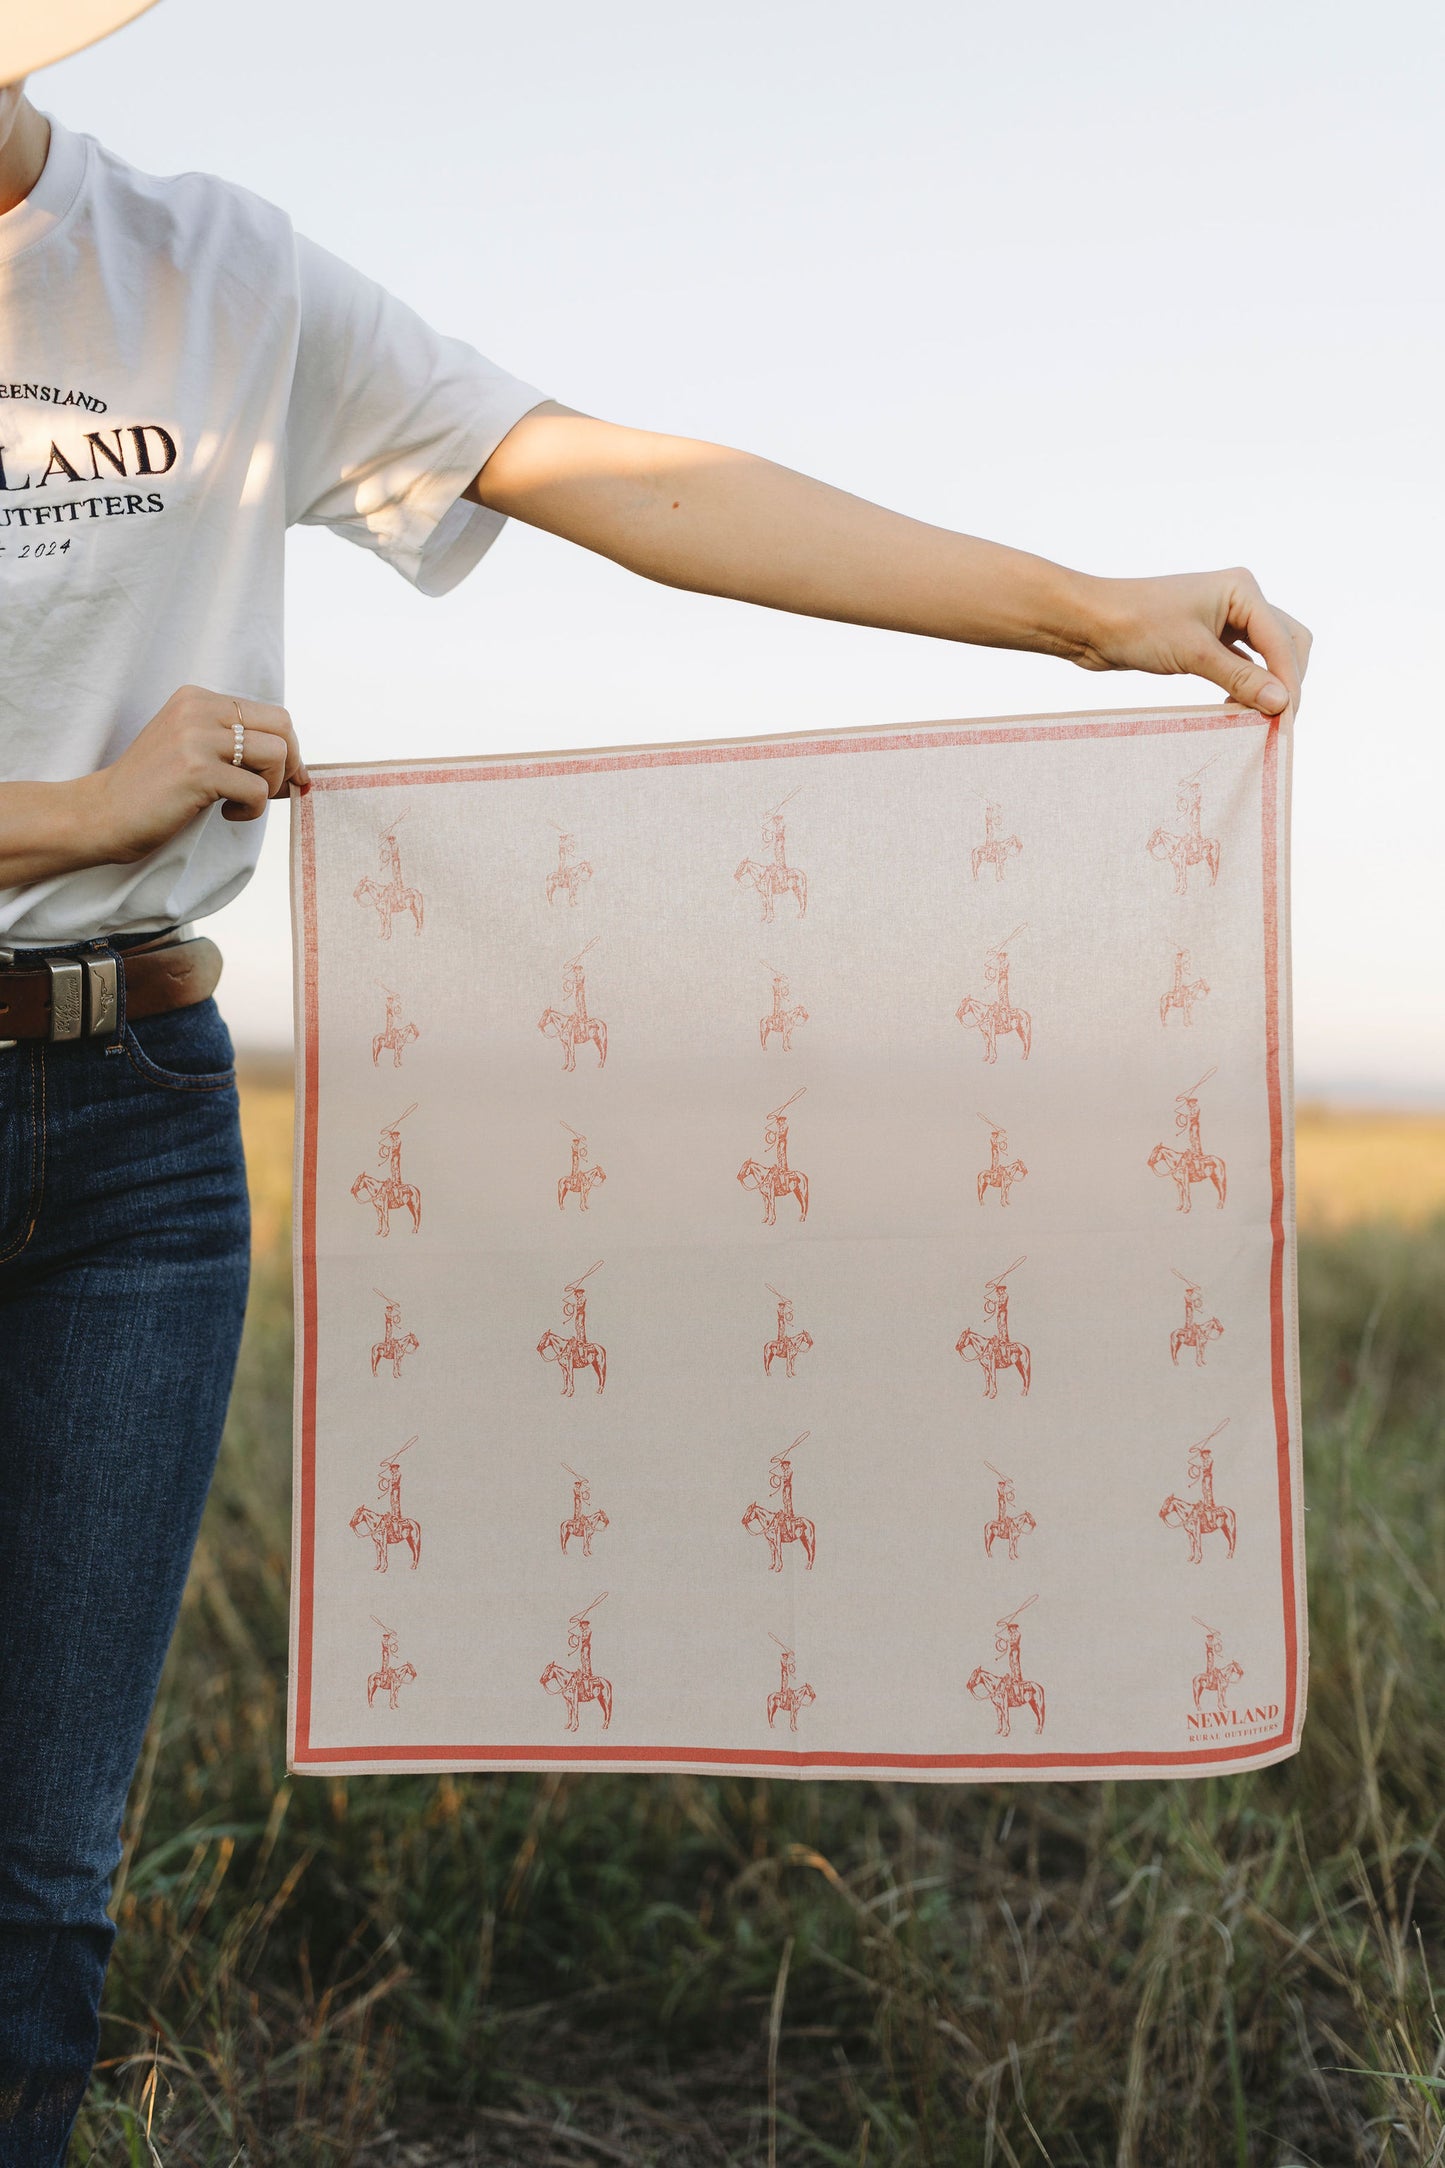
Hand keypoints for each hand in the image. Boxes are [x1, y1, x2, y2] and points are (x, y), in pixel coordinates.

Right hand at [89, 684, 309, 865]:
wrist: (104, 813)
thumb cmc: (154, 789)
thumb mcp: (194, 750)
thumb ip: (236, 747)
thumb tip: (298, 769)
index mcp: (197, 698)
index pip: (270, 713)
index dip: (287, 748)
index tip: (281, 779)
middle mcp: (197, 708)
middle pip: (282, 724)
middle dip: (289, 763)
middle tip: (271, 790)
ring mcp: (196, 737)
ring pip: (276, 753)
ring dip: (270, 787)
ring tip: (241, 801)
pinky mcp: (197, 770)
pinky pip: (258, 790)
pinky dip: (252, 810)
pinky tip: (227, 814)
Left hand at [1074, 569, 1310, 717]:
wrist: (1090, 623)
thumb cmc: (1138, 626)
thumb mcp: (1194, 654)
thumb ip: (1240, 678)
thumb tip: (1282, 703)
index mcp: (1242, 590)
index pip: (1283, 641)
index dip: (1289, 681)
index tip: (1288, 719)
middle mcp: (1239, 600)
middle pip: (1285, 643)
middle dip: (1286, 680)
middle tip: (1279, 721)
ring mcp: (1224, 618)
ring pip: (1265, 655)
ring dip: (1266, 684)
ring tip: (1257, 718)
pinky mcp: (1206, 639)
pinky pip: (1240, 663)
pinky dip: (1244, 684)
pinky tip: (1236, 708)